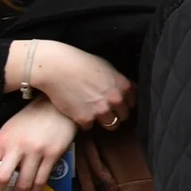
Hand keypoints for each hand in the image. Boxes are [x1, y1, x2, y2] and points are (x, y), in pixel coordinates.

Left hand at [0, 98, 76, 190]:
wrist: (58, 106)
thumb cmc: (31, 117)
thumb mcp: (9, 129)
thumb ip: (1, 149)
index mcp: (1, 140)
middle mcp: (16, 147)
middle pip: (1, 178)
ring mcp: (36, 152)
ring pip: (23, 184)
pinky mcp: (53, 155)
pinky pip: (41, 180)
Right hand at [11, 39, 129, 128]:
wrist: (57, 68)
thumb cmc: (81, 63)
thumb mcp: (108, 68)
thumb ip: (118, 81)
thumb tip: (127, 90)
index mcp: (124, 86)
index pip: (133, 103)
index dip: (125, 104)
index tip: (118, 104)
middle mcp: (116, 100)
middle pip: (124, 116)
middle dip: (116, 114)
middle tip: (105, 110)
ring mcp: (101, 111)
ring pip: (111, 125)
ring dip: (103, 121)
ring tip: (93, 114)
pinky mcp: (85, 119)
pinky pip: (90, 127)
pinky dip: (84, 122)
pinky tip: (78, 112)